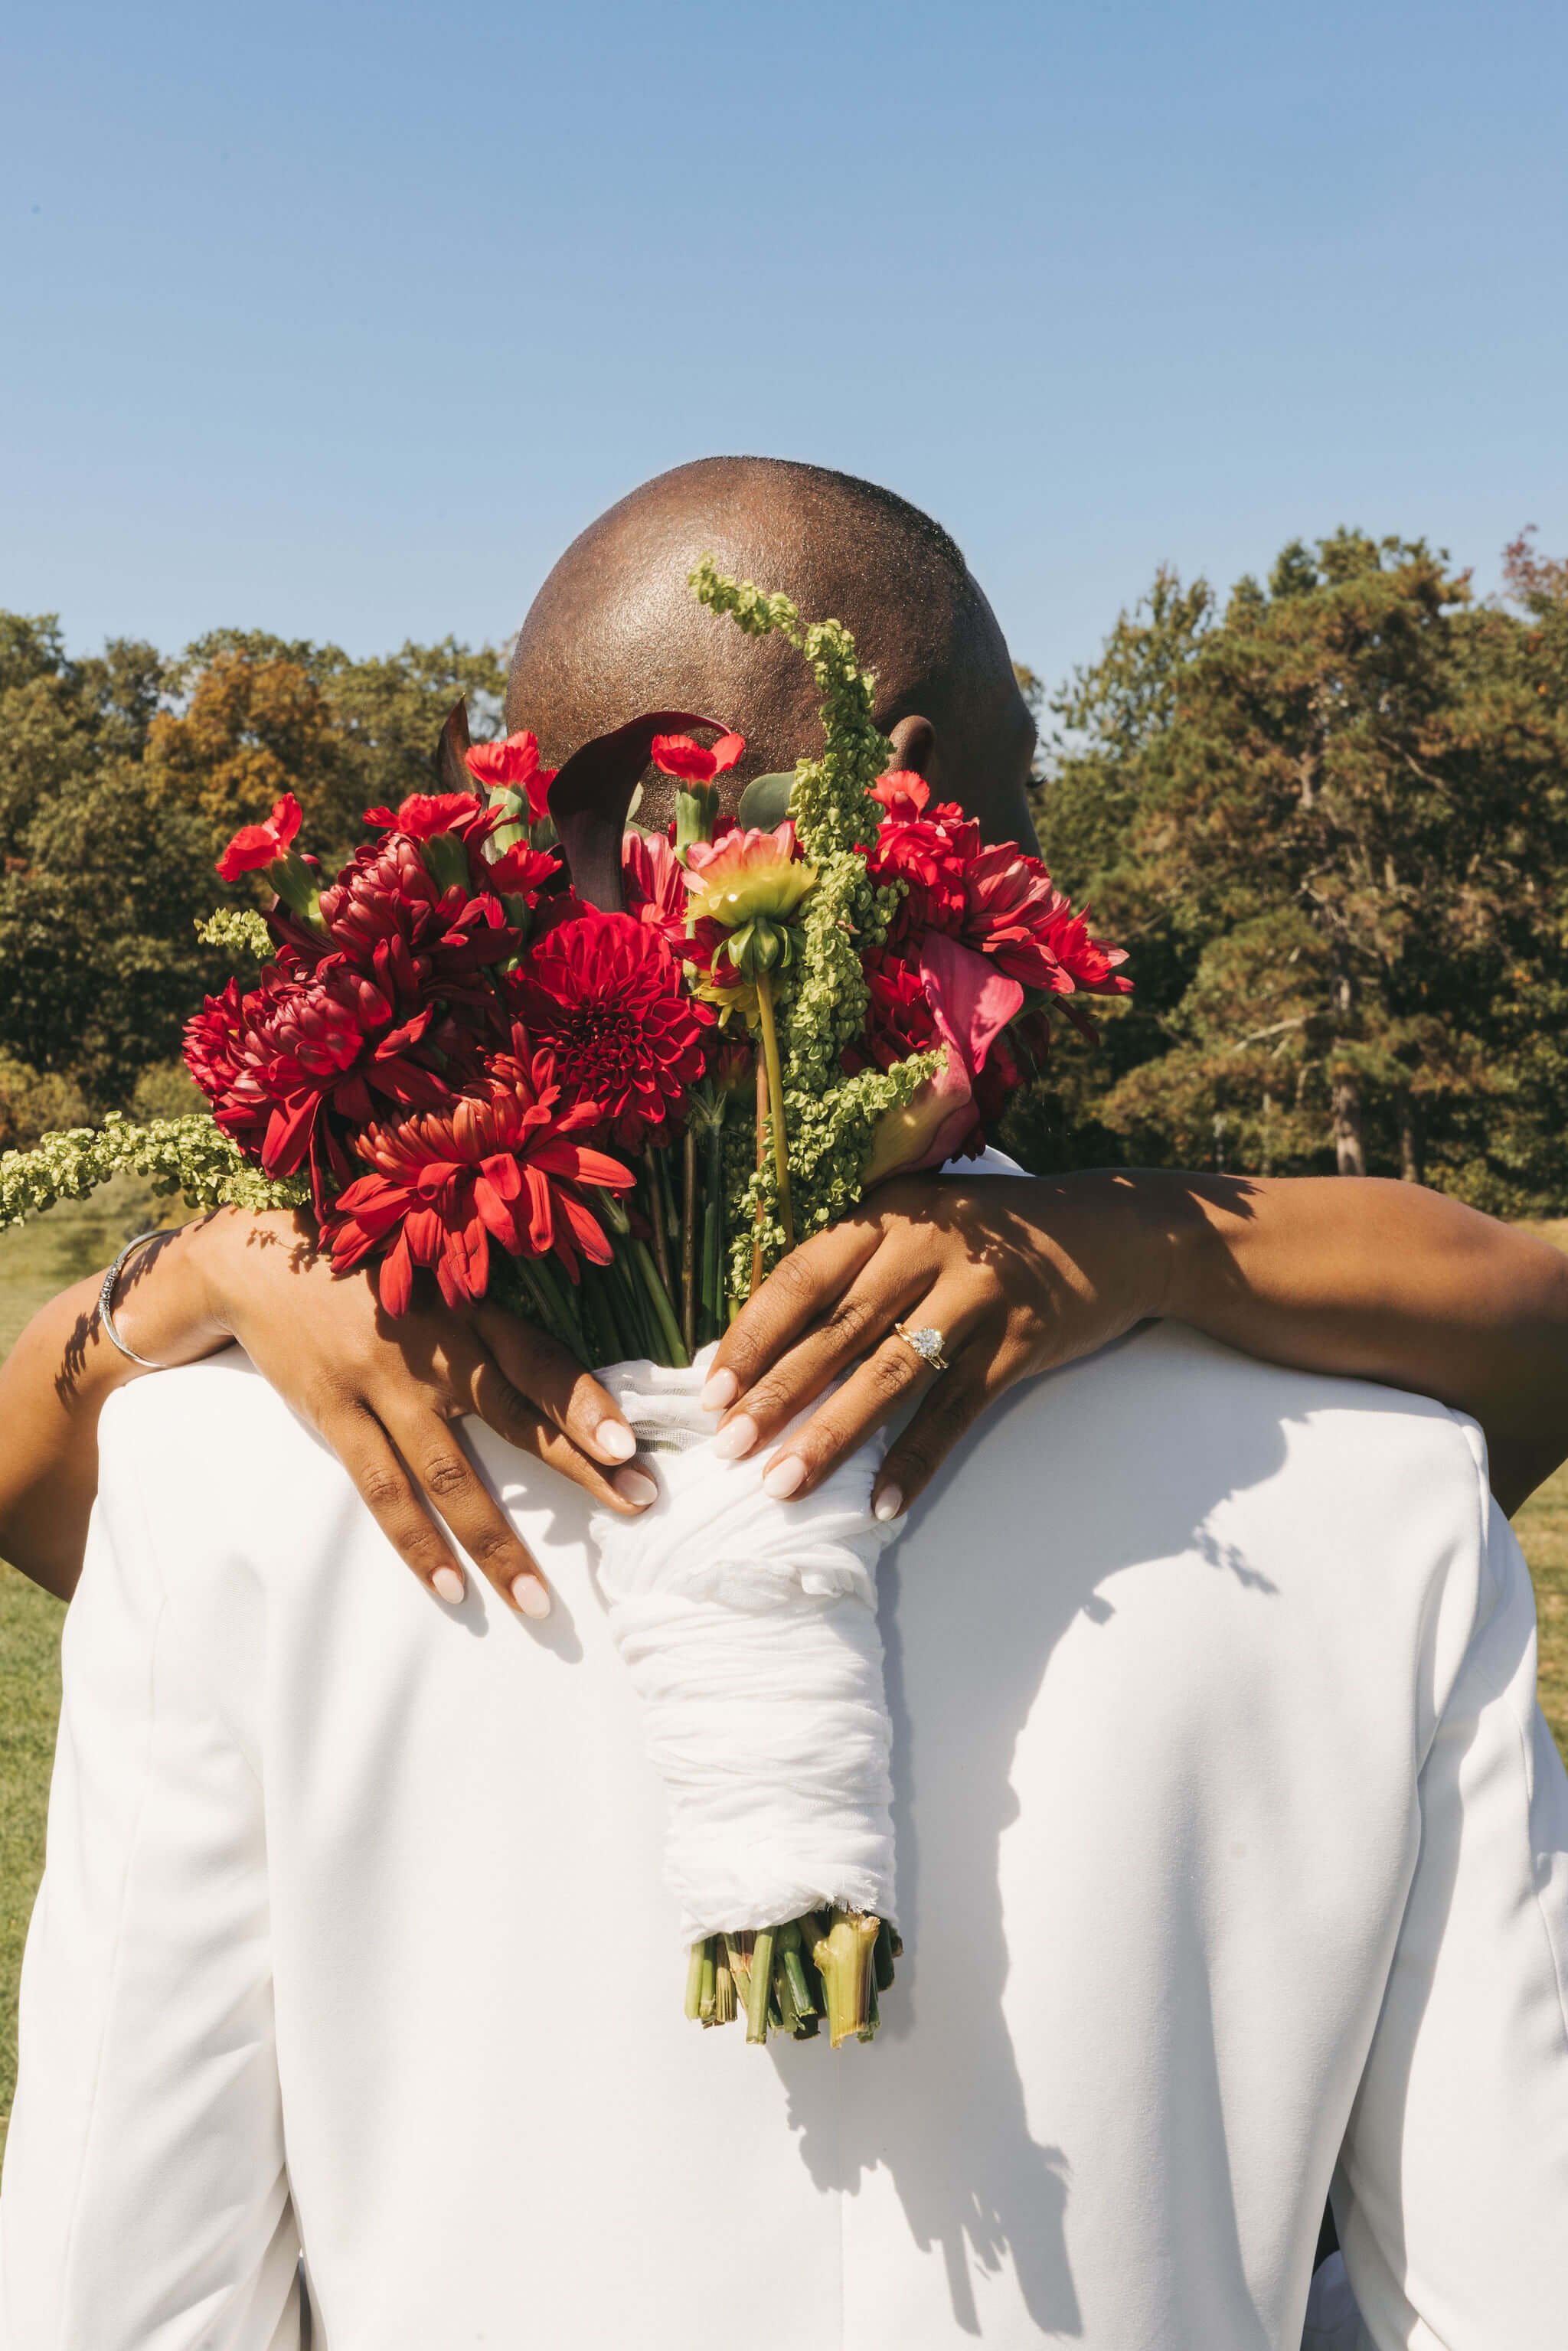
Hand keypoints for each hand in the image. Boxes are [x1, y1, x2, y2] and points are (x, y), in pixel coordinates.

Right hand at [195, 1209, 657, 1617]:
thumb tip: (565, 1400)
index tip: (631, 1446)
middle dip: (581, 1469)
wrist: (258, 1264)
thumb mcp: (438, 1285)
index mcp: (471, 1312)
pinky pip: (383, 1491)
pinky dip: (418, 1544)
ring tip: (537, 1602)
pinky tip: (451, 1589)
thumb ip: (491, 1335)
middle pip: (517, 1420)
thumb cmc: (372, 1280)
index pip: (541, 1360)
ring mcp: (383, 1383)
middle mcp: (436, 1348)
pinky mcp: (334, 1413)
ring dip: (497, 1543)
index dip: (586, 1402)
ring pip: (450, 1476)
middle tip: (637, 1508)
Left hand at [697, 1172, 1164, 1521]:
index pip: (801, 1277)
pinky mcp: (1021, 1341)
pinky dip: (918, 1462)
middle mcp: (928, 1247)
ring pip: (891, 1375)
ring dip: (833, 1436)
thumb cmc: (989, 1238)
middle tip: (728, 1448)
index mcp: (887, 1215)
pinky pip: (956, 1411)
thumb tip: (765, 1351)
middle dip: (777, 1394)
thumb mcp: (918, 1225)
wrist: (1109, 1232)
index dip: (753, 1336)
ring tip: (784, 1485)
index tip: (711, 1392)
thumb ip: (853, 1270)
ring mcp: (978, 1295)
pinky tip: (882, 1503)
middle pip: (837, 1330)